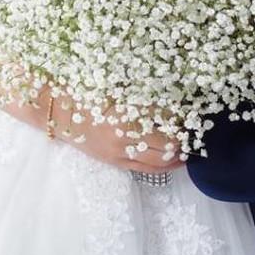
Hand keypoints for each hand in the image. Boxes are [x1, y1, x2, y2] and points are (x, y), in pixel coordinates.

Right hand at [50, 96, 184, 175]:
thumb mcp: (117, 85)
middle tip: (196, 134)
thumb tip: (172, 96)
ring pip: (159, 162)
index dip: (184, 122)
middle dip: (185, 142)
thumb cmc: (86, 89)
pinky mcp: (114, 162)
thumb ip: (143, 93)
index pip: (167, 124)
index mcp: (127, 114)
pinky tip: (172, 160)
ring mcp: (119, 153)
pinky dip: (162, 166)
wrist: (58, 109)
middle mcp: (125, 137)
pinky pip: (144, 169)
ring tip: (189, 149)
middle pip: (167, 146)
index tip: (195, 117)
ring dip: (177, 157)